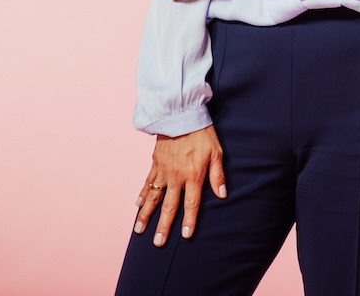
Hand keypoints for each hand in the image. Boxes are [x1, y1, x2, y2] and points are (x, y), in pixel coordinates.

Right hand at [133, 127, 226, 245]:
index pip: (191, 203)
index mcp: (193, 175)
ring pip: (153, 197)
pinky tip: (137, 205)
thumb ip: (218, 175)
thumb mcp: (216, 153)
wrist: (181, 116)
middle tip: (157, 242)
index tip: (185, 235)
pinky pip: (147, 182)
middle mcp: (176, 177)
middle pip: (169, 206)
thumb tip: (222, 195)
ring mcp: (163, 171)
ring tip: (139, 230)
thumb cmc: (202, 134)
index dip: (189, 220)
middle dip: (163, 226)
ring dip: (146, 215)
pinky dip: (142, 194)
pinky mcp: (155, 164)